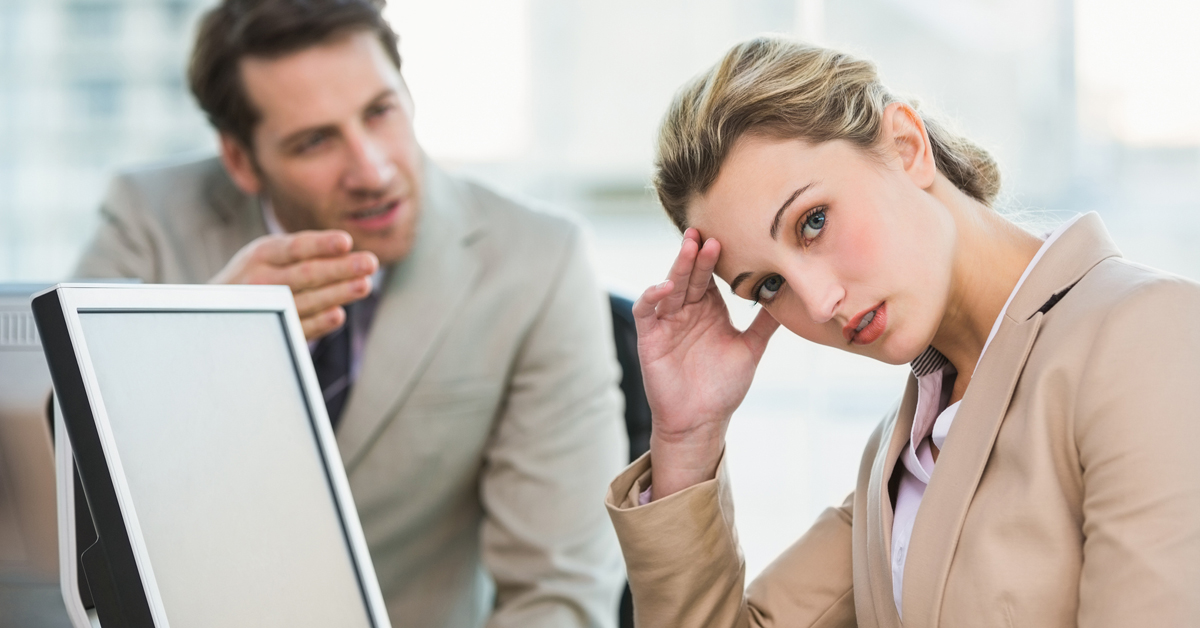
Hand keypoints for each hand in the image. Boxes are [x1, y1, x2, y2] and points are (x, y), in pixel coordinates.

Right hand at [210, 230, 378, 339]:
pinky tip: (338, 315)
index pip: (295, 247)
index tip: (346, 242)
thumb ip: (304, 250)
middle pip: (305, 273)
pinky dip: (319, 322)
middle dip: (340, 268)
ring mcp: (265, 306)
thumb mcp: (270, 253)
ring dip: (337, 293)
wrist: (216, 308)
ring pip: (305, 300)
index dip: (321, 244)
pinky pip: (298, 327)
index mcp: (263, 253)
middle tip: (370, 262)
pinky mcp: (271, 331)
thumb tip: (346, 247)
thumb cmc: (257, 274)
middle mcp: (261, 279)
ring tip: (364, 285)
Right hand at [634, 228, 778, 500]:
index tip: (730, 236)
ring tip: (690, 246)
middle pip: (691, 275)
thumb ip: (764, 324)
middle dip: (698, 254)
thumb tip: (789, 298)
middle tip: (708, 233)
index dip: (717, 257)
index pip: (711, 275)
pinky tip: (664, 288)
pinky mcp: (650, 338)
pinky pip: (646, 311)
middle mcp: (687, 311)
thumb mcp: (750, 349)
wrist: (702, 421)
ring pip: (670, 286)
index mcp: (709, 309)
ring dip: (678, 266)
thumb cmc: (723, 387)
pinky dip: (652, 297)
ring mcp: (667, 322)